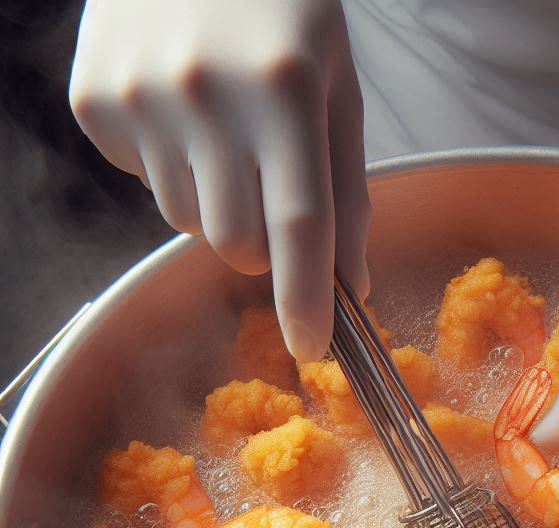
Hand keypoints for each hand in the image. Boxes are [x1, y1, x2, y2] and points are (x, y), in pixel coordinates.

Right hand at [69, 0, 368, 361]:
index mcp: (284, 90)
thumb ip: (347, 191)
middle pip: (238, 245)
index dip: (307, 299)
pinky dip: (170, 168)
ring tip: (220, 130)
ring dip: (215, 204)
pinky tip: (178, 108)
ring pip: (188, 225)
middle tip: (267, 184)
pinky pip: (144, 185)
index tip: (311, 348)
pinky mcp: (92, 103)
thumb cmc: (282, 11)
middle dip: (263, 245)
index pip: (300, 227)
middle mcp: (205, 96)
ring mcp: (139, 98)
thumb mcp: (336, 88)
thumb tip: (351, 285)